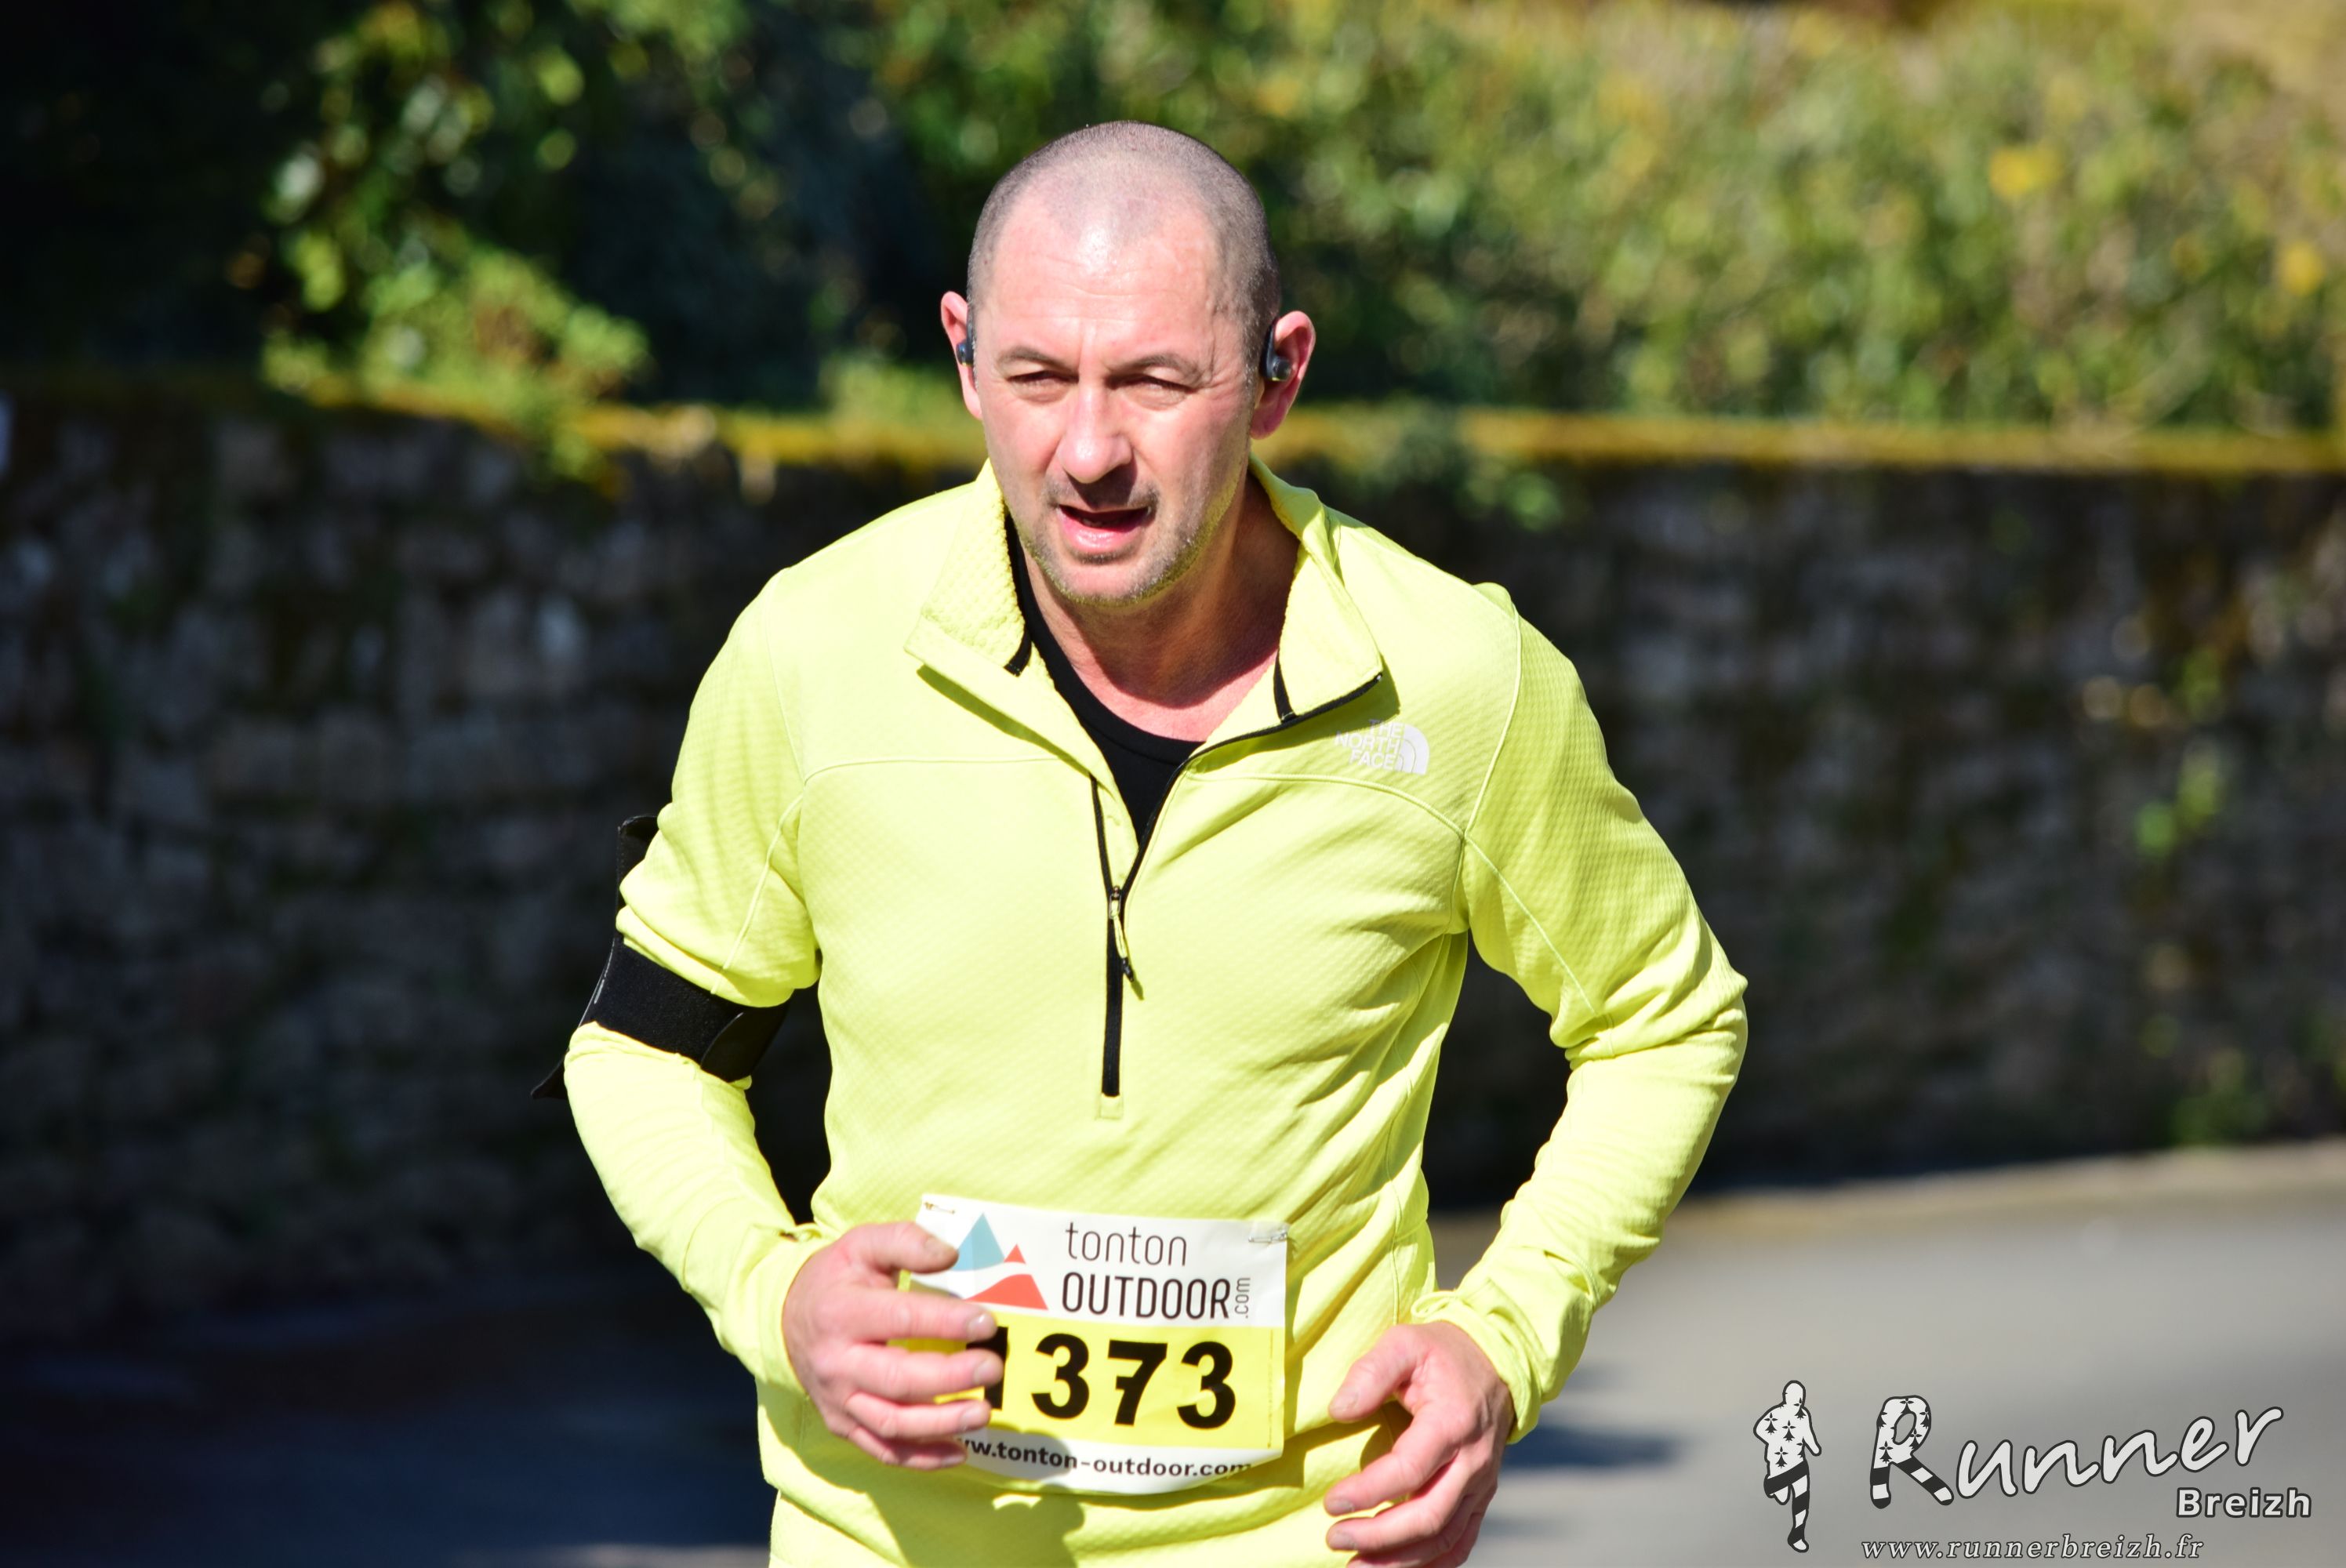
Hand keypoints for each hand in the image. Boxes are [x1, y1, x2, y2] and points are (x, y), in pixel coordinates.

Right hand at [781, 1222, 1004, 1468]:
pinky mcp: (843, 1425)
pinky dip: (923, 1458)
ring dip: (941, 1424)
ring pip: (891, 1423)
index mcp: (842, 1313)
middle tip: (992, 1368)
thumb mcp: (863, 1244)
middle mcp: (837, 1363)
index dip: (946, 1321)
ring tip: (983, 1412)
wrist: (785, 1318)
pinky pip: (883, 1451)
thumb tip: (950, 1255)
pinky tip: (960, 1450)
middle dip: (950, 1377)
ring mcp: (838, 1400)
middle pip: (897, 1379)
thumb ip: (906, 1242)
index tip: (987, 1321)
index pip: (900, 1319)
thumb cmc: (837, 1279)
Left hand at [1324, 1322, 1514, 1567]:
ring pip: (1444, 1537)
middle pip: (1429, 1515)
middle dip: (1379, 1536)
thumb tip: (1339, 1410)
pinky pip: (1462, 1541)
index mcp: (1452, 1422)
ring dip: (1400, 1559)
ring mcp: (1481, 1482)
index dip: (1368, 1492)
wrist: (1497, 1361)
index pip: (1408, 1470)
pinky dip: (1433, 1563)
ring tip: (1356, 1566)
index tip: (1331, 1503)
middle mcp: (1472, 1460)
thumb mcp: (1404, 1343)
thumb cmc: (1443, 1353)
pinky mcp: (1482, 1495)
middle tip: (1335, 1538)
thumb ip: (1371, 1373)